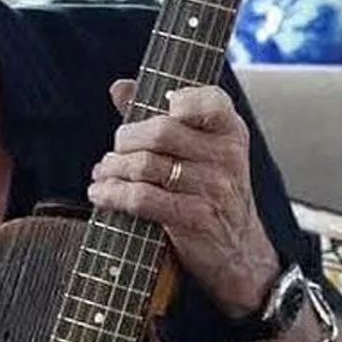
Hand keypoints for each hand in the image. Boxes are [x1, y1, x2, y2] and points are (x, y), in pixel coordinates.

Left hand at [86, 79, 280, 316]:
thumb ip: (160, 117)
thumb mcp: (201, 153)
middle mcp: (225, 156)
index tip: (160, 108)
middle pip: (161, 130)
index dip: (179, 98)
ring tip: (104, 173)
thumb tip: (121, 87)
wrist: (240, 254)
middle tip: (115, 151)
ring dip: (113, 168)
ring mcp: (212, 188)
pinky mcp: (194, 218)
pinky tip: (102, 195)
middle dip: (125, 139)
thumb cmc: (211, 196)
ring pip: (145, 164)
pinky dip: (113, 195)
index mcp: (230, 132)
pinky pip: (141, 198)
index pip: (209, 100)